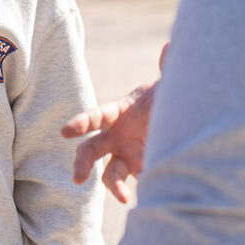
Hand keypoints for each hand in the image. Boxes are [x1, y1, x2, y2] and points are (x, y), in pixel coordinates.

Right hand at [60, 43, 167, 203]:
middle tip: (77, 178)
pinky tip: (135, 198)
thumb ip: (169, 68)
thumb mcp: (170, 85)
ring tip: (123, 196)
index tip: (65, 132)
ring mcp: (125, 153)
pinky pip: (128, 182)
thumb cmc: (167, 97)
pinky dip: (128, 191)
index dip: (80, 123)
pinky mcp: (137, 168)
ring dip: (112, 185)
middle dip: (82, 163)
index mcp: (119, 111)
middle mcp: (116, 134)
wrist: (180, 118)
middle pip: (91, 149)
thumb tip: (171, 47)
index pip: (95, 117)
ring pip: (109, 172)